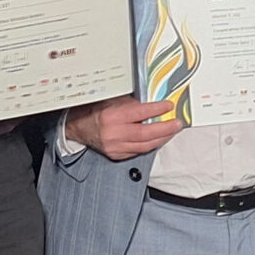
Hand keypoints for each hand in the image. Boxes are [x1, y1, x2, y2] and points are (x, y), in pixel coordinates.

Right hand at [65, 94, 184, 161]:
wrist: (77, 127)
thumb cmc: (93, 111)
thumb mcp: (110, 100)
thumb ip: (130, 103)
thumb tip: (151, 102)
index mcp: (111, 116)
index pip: (139, 113)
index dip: (156, 109)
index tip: (168, 106)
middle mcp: (113, 133)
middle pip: (145, 133)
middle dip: (165, 128)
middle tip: (177, 123)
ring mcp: (115, 147)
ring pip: (144, 145)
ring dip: (161, 138)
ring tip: (172, 131)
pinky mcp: (116, 155)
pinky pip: (138, 151)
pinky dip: (150, 145)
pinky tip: (158, 138)